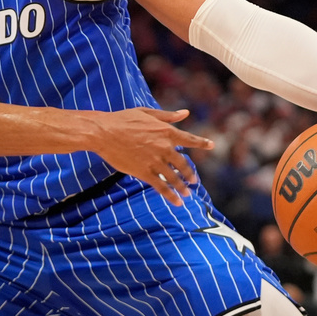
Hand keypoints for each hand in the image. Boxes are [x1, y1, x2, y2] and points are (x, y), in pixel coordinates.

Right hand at [94, 107, 212, 205]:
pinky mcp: (144, 172)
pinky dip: (170, 195)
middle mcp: (164, 147)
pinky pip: (161, 186)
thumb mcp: (146, 113)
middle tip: (194, 181)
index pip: (189, 139)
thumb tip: (185, 113)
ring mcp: (155, 161)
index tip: (212, 145)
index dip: (201, 143)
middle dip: (190, 174)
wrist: (104, 132)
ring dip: (182, 187)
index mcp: (166, 131)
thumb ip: (167, 116)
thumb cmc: (123, 120)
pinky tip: (177, 202)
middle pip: (183, 164)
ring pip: (174, 177)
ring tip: (186, 194)